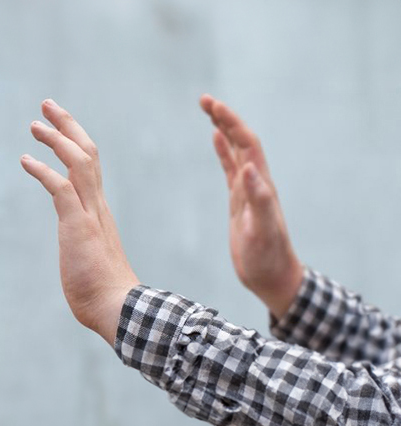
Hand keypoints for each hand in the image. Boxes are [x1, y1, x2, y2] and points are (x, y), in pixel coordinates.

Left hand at [21, 99, 138, 345]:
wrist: (118, 308)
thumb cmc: (103, 292)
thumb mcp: (89, 258)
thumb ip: (83, 245)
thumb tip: (78, 252)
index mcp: (99, 210)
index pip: (90, 166)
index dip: (74, 142)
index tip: (59, 127)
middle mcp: (97, 205)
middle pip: (87, 152)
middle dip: (67, 125)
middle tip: (47, 106)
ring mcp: (89, 214)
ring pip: (78, 162)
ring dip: (56, 139)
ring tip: (35, 124)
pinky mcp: (78, 225)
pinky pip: (61, 188)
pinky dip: (43, 170)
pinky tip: (26, 160)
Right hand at [200, 94, 303, 317]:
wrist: (271, 276)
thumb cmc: (267, 257)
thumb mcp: (262, 230)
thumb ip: (259, 199)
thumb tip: (248, 167)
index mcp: (261, 184)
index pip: (247, 144)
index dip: (231, 123)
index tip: (212, 106)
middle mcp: (256, 182)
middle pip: (241, 140)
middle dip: (225, 118)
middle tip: (204, 100)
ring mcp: (248, 190)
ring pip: (236, 151)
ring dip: (223, 129)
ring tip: (208, 110)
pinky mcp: (240, 201)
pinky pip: (230, 169)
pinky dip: (223, 151)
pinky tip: (215, 140)